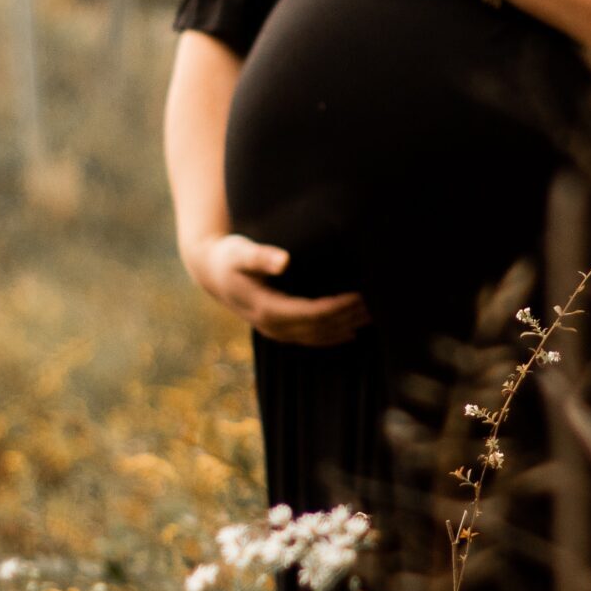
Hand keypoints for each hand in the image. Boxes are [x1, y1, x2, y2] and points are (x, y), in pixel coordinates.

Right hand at [185, 233, 369, 346]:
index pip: (312, 314)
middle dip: (348, 318)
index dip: (338, 308)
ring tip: (372, 316)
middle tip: (378, 304)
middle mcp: (272, 326)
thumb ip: (262, 256)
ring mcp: (275, 331)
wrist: (212, 272)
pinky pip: (309, 339)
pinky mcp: (278, 329)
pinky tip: (351, 333)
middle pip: (319, 328)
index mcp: (267, 308)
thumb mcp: (241, 252)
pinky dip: (332, 336)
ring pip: (317, 337)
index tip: (361, 296)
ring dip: (345, 328)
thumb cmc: (229, 256)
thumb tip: (284, 261)